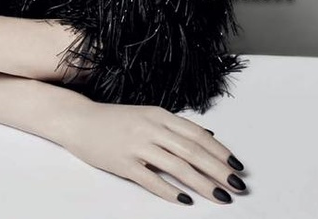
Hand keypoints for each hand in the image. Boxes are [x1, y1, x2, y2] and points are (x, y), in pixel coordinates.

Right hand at [62, 102, 247, 204]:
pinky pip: (151, 179)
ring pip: (177, 166)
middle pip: (192, 151)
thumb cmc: (115, 120)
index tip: (237, 167)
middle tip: (237, 187)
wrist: (79, 120)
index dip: (219, 152)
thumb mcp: (147, 115)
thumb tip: (208, 137)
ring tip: (220, 197)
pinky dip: (170, 191)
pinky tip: (185, 201)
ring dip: (202, 183)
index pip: (197, 135)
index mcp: (159, 115)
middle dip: (218, 171)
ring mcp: (137, 145)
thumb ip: (175, 126)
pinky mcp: (123, 163)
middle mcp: (151, 128)